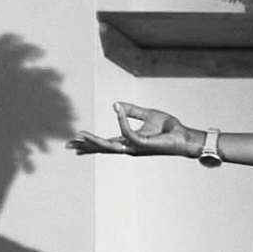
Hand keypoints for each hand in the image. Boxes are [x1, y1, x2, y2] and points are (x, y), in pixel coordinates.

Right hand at [74, 101, 206, 157]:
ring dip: (94, 140)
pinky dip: (121, 120)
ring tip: (81, 134)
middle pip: (103, 148)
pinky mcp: (143, 144)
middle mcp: (130, 146)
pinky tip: (117, 109)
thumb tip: (115, 104)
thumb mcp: (147, 115)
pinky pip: (127, 131)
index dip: (90, 143)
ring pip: (110, 145)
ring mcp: (135, 147)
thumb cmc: (169, 128)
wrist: (184, 135)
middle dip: (86, 147)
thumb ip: (131, 110)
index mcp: (129, 141)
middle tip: (69, 145)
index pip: (105, 143)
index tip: (74, 143)